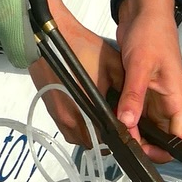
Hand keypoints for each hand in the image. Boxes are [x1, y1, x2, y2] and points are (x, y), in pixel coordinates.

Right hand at [27, 0, 122, 145]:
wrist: (49, 38)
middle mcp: (71, 118)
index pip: (106, 139)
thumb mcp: (112, 64)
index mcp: (89, 109)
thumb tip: (132, 105)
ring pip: (78, 139)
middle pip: (92, 143)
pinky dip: (78, 128)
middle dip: (104, 138)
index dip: (118, 137)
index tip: (125, 131)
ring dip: (90, 135)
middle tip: (114, 126)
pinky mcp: (50, 111)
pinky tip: (86, 113)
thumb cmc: (81, 48)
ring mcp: (58, 117)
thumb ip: (125, 87)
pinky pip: (67, 130)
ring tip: (100, 121)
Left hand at [114, 0, 181, 156]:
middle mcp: (168, 103)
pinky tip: (109, 120)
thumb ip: (134, 95)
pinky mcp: (141, 91)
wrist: (144, 12)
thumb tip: (127, 124)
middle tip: (118, 145)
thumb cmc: (150, 35)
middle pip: (162, 137)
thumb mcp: (140, 65)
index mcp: (177, 99)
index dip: (167, 152)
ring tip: (110, 134)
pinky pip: (135, 113)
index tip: (142, 154)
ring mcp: (155, 98)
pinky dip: (125, 119)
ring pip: (147, 127)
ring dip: (132, 133)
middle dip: (144, 145)